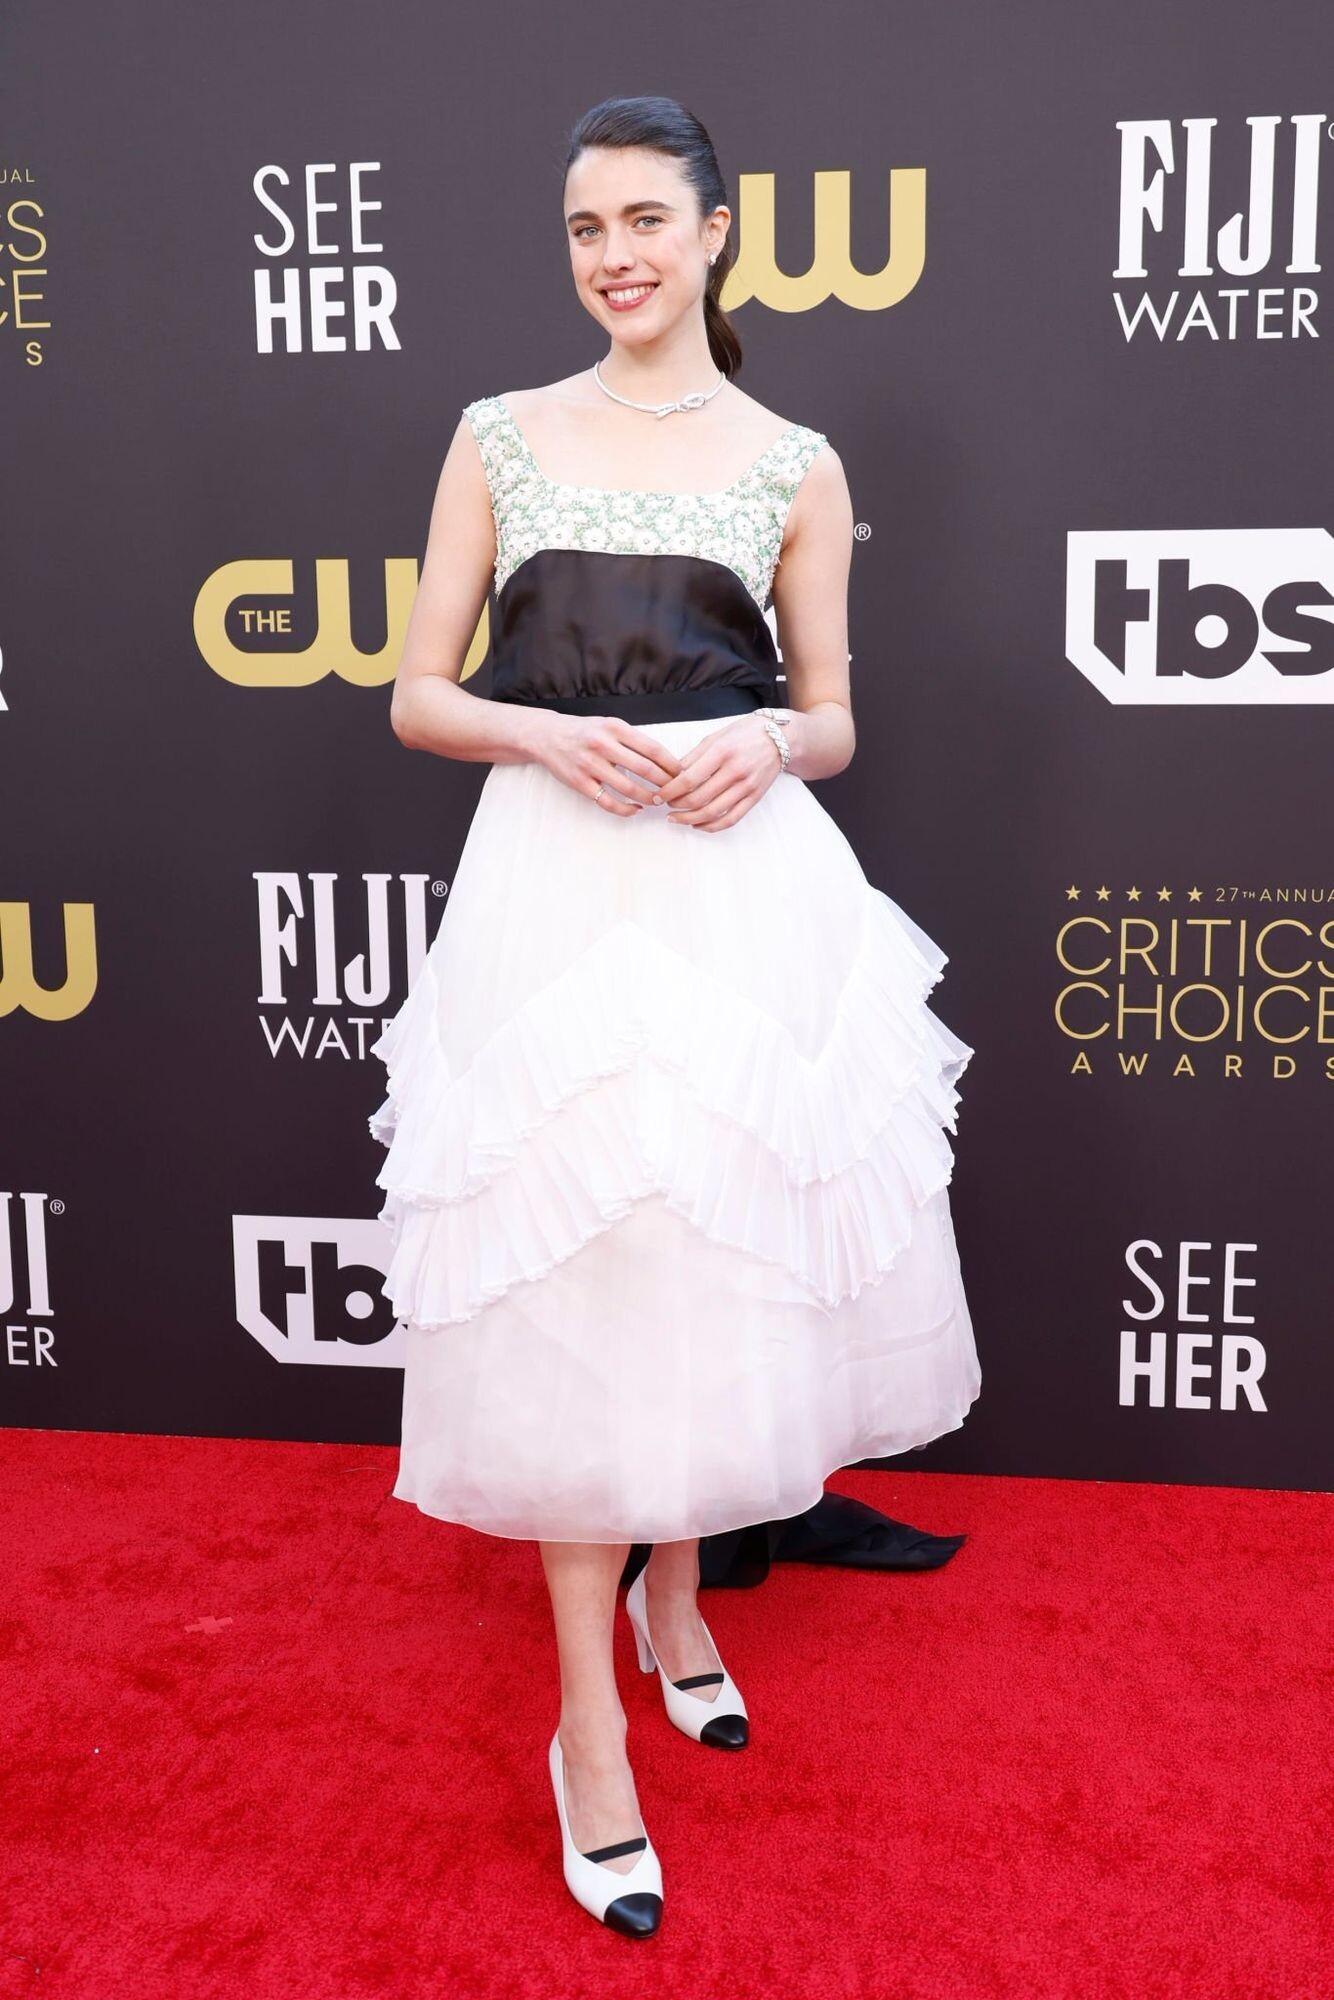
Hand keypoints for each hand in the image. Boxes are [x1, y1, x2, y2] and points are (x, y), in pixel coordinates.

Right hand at [538, 714, 683, 815]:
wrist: (546, 735)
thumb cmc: (583, 731)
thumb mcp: (609, 725)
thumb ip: (632, 739)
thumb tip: (663, 759)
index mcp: (615, 728)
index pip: (652, 748)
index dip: (671, 764)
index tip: (682, 774)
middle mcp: (603, 744)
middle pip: (645, 769)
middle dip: (665, 783)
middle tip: (676, 792)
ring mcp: (590, 765)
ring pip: (628, 788)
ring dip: (648, 798)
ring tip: (658, 801)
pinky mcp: (580, 782)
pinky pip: (608, 801)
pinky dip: (625, 809)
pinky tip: (635, 809)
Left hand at [652, 715, 783, 830]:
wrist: (781, 738)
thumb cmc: (745, 733)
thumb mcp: (716, 737)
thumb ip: (693, 756)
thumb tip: (672, 775)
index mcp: (722, 751)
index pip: (689, 778)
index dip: (670, 791)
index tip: (658, 796)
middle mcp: (735, 770)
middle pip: (698, 798)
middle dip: (676, 806)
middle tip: (665, 806)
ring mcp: (747, 786)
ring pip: (712, 812)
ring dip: (689, 819)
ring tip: (676, 818)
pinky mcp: (754, 797)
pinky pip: (731, 819)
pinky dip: (711, 826)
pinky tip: (698, 825)